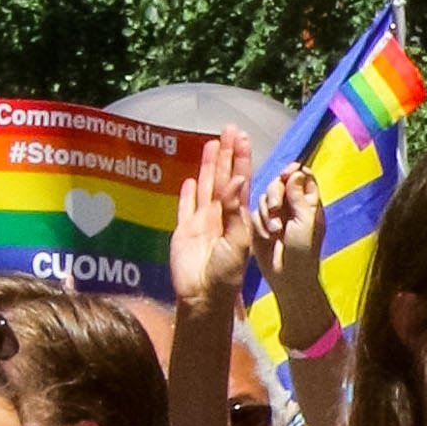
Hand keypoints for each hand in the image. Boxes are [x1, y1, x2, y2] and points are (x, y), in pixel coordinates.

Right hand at [167, 131, 256, 308]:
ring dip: (208, 166)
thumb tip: (239, 178)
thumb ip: (236, 211)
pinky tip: (189, 179)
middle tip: (229, 129)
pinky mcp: (183, 231)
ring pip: (205, 187)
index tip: (243, 137)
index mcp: (236, 215)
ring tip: (211, 144)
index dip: (241, 158)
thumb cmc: (227, 273)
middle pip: (222, 177)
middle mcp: (220, 214)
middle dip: (226, 154)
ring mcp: (201, 221)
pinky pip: (185, 207)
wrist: (203, 296)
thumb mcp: (237, 241)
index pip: (240, 179)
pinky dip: (187, 193)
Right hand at [248, 165, 329, 345]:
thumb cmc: (304, 252)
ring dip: (267, 213)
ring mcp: (275, 215)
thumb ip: (300, 197)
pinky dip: (259, 223)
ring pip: (264, 198)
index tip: (285, 175)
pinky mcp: (260, 225)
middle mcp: (292, 205)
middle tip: (276, 209)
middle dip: (275, 194)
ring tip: (275, 231)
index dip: (292, 172)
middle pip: (278, 184)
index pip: (301, 176)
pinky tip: (267, 237)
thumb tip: (297, 173)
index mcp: (309, 202)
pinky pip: (254, 213)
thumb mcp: (306, 222)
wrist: (288, 277)